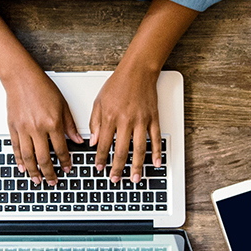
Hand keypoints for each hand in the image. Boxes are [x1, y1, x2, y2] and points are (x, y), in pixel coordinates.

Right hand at [3, 65, 81, 184]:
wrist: (21, 78)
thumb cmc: (42, 88)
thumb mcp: (62, 105)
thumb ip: (70, 125)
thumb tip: (78, 140)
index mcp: (52, 123)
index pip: (61, 150)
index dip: (65, 162)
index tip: (67, 169)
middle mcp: (37, 128)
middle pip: (43, 158)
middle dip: (49, 173)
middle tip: (52, 181)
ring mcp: (23, 129)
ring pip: (28, 157)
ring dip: (33, 171)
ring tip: (37, 180)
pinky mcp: (13, 128)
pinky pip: (16, 148)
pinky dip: (19, 160)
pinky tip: (23, 167)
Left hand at [89, 63, 160, 182]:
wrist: (137, 71)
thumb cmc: (118, 84)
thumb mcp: (98, 101)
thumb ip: (94, 123)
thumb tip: (93, 142)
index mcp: (110, 117)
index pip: (103, 144)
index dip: (100, 158)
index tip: (99, 168)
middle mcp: (126, 120)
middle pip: (121, 151)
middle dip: (117, 168)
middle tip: (115, 179)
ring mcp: (141, 121)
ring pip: (139, 149)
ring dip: (137, 166)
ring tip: (135, 178)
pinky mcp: (153, 119)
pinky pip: (156, 139)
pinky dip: (157, 152)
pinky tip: (156, 163)